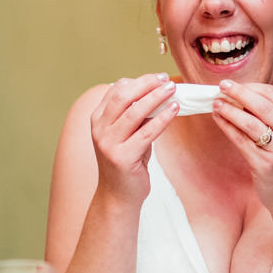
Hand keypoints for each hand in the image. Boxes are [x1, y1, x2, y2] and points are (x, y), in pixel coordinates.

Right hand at [87, 73, 178, 202]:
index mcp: (97, 118)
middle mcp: (99, 129)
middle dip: (147, 84)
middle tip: (167, 80)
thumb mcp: (127, 132)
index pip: (117, 90)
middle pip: (123, 96)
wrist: (118, 195)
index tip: (158, 77)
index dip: (139, 80)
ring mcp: (108, 143)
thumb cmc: (127, 160)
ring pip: (134, 112)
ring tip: (173, 90)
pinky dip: (162, 118)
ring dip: (156, 97)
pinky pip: (146, 132)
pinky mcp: (122, 157)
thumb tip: (158, 90)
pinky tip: (174, 109)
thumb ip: (135, 114)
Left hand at [213, 80, 272, 208]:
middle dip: (239, 92)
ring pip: (250, 123)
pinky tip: (219, 119)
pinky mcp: (265, 165)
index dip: (252, 87)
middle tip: (222, 86)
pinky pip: (241, 141)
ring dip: (229, 110)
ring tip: (216, 104)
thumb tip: (242, 96)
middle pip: (262, 105)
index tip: (235, 84)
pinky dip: (227, 127)